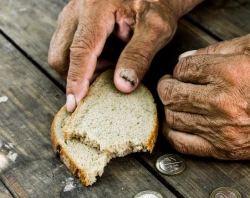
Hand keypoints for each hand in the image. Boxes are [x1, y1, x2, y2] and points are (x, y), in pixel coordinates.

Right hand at [48, 0, 201, 111]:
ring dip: (85, 69)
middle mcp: (77, 10)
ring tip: (113, 63)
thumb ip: (139, 56)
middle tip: (110, 77)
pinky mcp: (74, 21)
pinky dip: (87, 61)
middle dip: (80, 76)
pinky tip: (108, 56)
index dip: (77, 80)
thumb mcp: (156, 29)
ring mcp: (72, 15)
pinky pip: (69, 49)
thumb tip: (123, 86)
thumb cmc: (157, 6)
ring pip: (63, 54)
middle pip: (62, 55)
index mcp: (96, 9)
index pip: (80, 51)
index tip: (75, 104)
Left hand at [158, 32, 249, 159]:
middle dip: (168, 85)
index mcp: (229, 71)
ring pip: (173, 117)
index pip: (183, 68)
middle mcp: (221, 101)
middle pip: (171, 93)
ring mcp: (221, 128)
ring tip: (178, 102)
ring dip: (170, 107)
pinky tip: (179, 125)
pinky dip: (174, 133)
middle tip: (172, 84)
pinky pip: (184, 144)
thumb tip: (191, 57)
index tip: (185, 71)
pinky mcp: (225, 149)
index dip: (180, 68)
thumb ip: (221, 47)